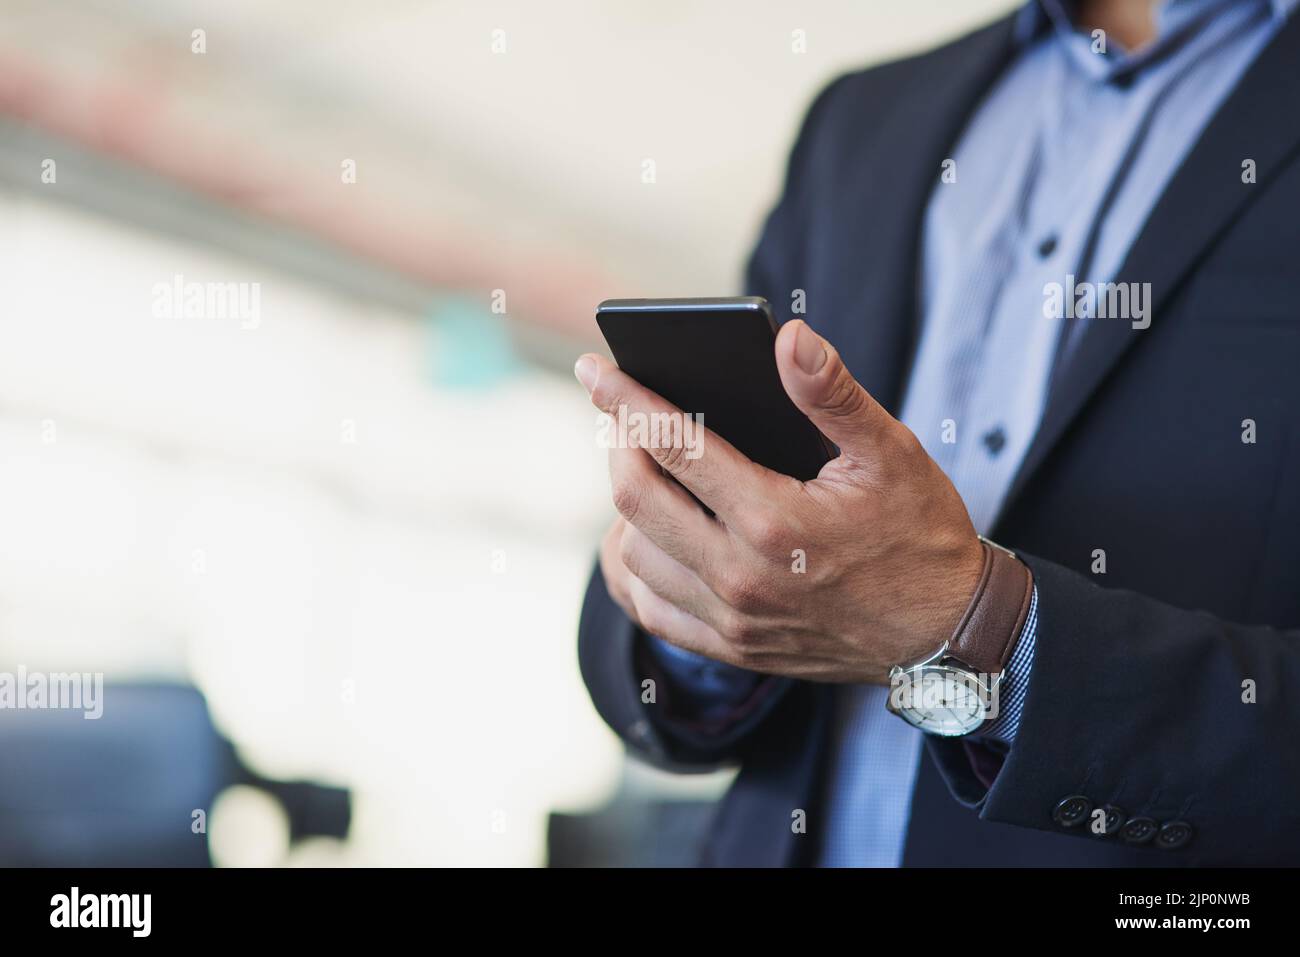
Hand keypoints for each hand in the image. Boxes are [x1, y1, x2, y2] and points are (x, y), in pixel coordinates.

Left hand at [577, 319, 984, 684]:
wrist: (947, 631)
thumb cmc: (920, 533)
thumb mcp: (891, 453)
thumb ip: (833, 394)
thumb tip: (788, 339)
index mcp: (774, 521)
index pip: (674, 446)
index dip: (626, 400)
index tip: (594, 369)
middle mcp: (741, 577)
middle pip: (635, 500)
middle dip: (617, 445)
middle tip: (621, 416)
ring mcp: (732, 620)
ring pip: (633, 556)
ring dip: (627, 507)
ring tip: (643, 470)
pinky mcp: (731, 649)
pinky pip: (650, 609)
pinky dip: (634, 568)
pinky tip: (647, 538)